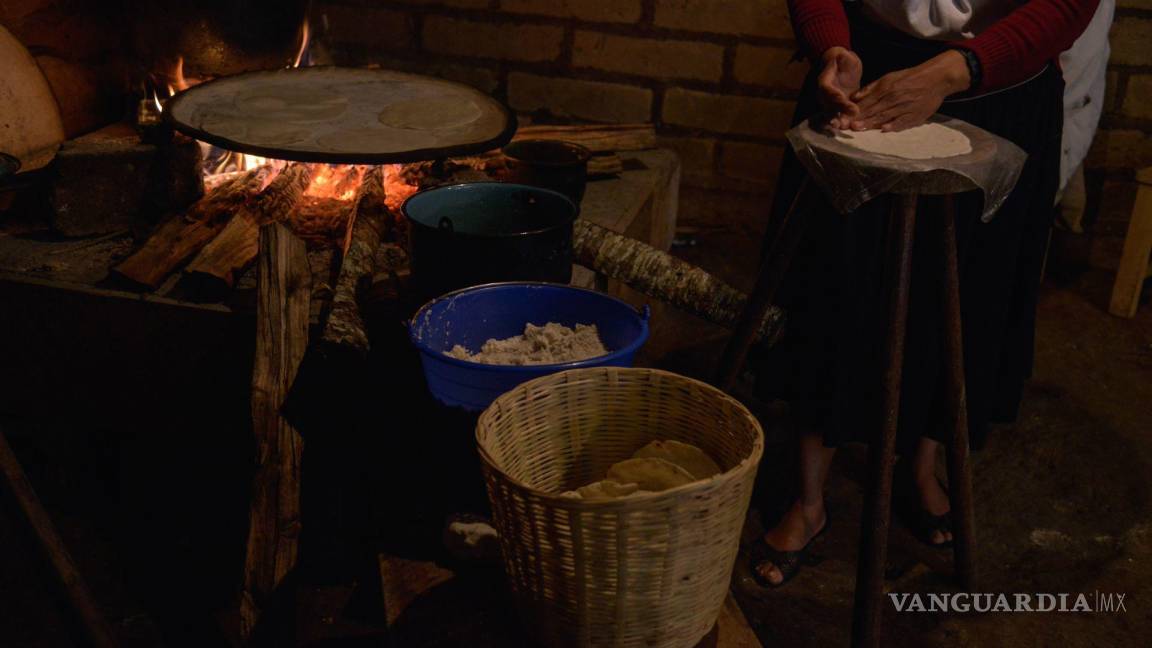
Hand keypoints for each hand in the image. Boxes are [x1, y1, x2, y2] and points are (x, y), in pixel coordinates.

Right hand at [817, 46, 861, 128]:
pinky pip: (837, 115)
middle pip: (828, 105)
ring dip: (838, 121)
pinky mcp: (837, 106)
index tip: (847, 104)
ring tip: (845, 128)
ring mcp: (829, 101)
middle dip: (836, 114)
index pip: (828, 90)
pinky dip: (843, 121)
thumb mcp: (844, 55)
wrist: (842, 66)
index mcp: (824, 80)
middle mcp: (823, 93)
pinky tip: (850, 128)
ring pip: (831, 112)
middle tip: (844, 123)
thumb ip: (844, 57)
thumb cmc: (842, 59)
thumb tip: (843, 56)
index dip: (836, 98)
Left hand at [847, 50, 970, 131]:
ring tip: (859, 129)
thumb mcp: (889, 78)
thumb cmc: (910, 78)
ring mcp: (905, 107)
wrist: (936, 79)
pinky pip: (903, 121)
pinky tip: (885, 129)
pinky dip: (894, 125)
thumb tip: (855, 97)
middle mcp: (894, 98)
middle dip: (860, 118)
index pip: (867, 102)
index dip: (855, 110)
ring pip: (885, 116)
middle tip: (847, 126)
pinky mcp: (915, 115)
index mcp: (887, 88)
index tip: (844, 117)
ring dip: (871, 123)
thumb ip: (871, 88)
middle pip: (874, 110)